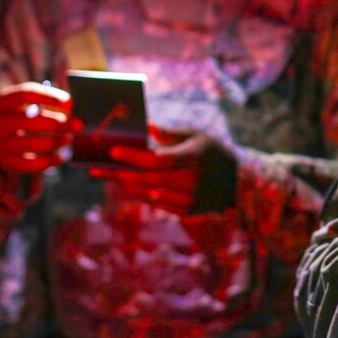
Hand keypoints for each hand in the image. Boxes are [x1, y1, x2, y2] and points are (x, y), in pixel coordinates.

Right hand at [0, 82, 76, 172]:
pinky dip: (48, 161)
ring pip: (29, 143)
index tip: (69, 102)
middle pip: (28, 120)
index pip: (25, 94)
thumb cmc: (29, 117)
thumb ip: (55, 105)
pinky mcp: (6, 161)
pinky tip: (60, 157)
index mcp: (4, 100)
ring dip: (54, 142)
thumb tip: (71, 111)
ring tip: (69, 139)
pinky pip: (29, 164)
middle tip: (75, 125)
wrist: (6, 141)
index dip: (49, 97)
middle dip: (56, 123)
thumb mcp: (37, 105)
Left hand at [90, 125, 237, 213]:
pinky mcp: (188, 211)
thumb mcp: (196, 135)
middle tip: (100, 169)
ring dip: (129, 186)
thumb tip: (146, 126)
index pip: (157, 160)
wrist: (238, 180)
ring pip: (151, 194)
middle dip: (122, 174)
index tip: (113, 152)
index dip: (133, 157)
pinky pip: (159, 204)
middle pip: (149, 180)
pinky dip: (143, 195)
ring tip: (111, 177)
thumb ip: (170, 133)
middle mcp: (192, 180)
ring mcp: (191, 199)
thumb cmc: (212, 151)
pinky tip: (131, 187)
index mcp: (193, 157)